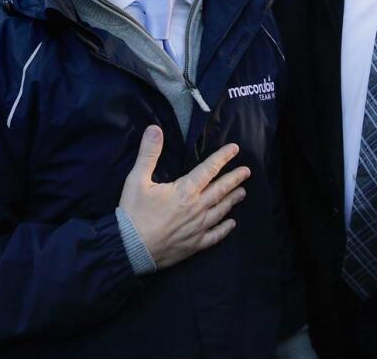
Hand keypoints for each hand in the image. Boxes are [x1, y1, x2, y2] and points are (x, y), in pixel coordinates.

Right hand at [119, 126, 249, 268]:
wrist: (130, 248)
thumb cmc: (133, 213)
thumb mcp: (137, 179)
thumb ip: (148, 153)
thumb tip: (155, 129)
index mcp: (185, 191)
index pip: (209, 170)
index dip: (222, 158)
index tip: (235, 149)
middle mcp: (196, 208)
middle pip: (220, 190)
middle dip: (234, 179)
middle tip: (247, 172)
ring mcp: (197, 228)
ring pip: (220, 211)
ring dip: (232, 200)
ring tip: (242, 192)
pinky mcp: (194, 245)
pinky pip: (214, 236)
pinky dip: (225, 229)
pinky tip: (231, 224)